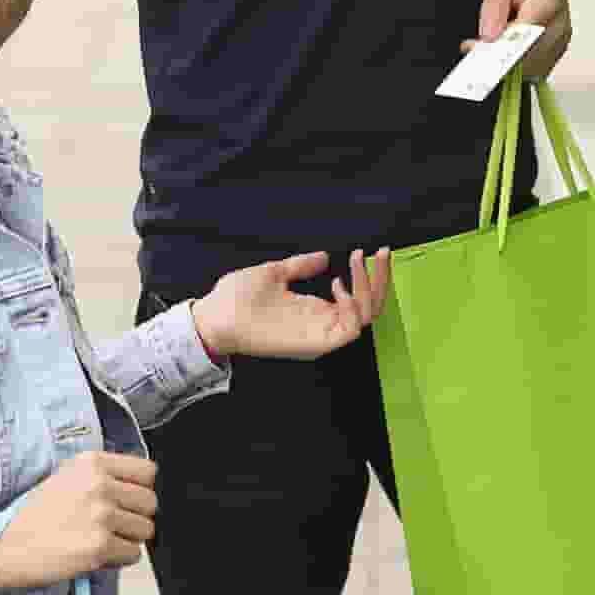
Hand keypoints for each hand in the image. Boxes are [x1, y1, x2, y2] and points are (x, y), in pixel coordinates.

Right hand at [0, 452, 157, 594]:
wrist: (2, 545)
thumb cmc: (32, 516)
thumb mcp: (65, 478)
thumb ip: (101, 477)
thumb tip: (138, 489)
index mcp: (92, 463)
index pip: (147, 471)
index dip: (140, 490)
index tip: (128, 501)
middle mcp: (99, 484)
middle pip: (150, 503)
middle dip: (135, 518)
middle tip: (110, 527)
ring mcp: (101, 515)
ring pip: (144, 531)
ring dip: (126, 540)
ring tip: (98, 541)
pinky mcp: (100, 546)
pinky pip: (132, 555)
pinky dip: (117, 560)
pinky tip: (93, 556)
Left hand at [195, 249, 392, 361]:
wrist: (213, 316)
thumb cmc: (236, 297)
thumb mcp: (273, 273)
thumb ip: (300, 267)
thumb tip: (323, 257)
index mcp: (316, 309)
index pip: (358, 298)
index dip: (371, 276)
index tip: (369, 251)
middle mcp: (323, 322)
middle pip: (370, 308)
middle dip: (381, 279)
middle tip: (381, 252)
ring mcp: (319, 333)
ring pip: (364, 318)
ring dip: (368, 289)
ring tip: (354, 264)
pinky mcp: (313, 343)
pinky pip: (348, 332)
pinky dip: (352, 308)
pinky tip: (339, 286)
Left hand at [466, 0, 571, 78]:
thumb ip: (494, 9)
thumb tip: (488, 38)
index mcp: (545, 9)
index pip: (517, 45)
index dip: (492, 54)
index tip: (471, 51)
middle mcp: (558, 26)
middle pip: (527, 62)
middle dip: (498, 62)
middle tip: (473, 49)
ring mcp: (562, 35)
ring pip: (534, 67)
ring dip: (509, 63)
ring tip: (487, 46)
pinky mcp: (560, 39)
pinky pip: (539, 62)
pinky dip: (520, 60)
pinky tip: (504, 47)